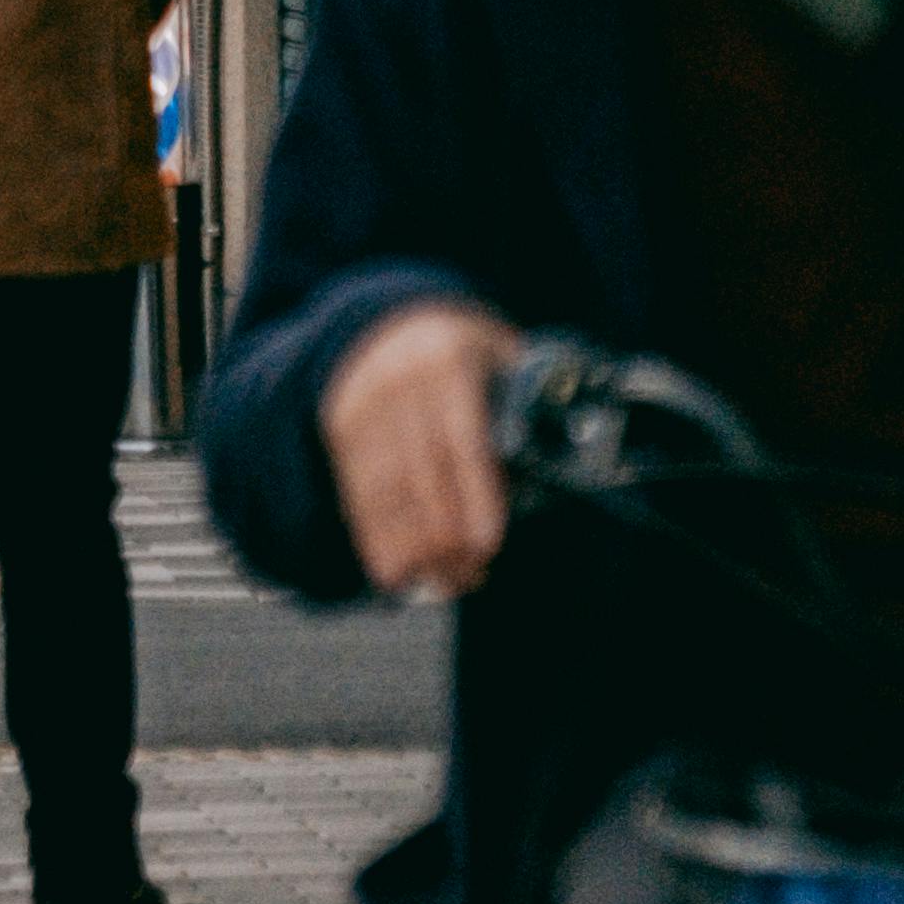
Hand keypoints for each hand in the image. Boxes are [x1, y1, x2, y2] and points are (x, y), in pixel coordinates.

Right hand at [322, 300, 519, 599]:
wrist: (391, 321)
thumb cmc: (465, 352)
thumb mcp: (502, 357)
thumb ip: (528, 405)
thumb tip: (563, 464)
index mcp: (450, 360)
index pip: (462, 438)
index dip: (476, 495)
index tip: (488, 543)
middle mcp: (400, 381)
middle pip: (422, 473)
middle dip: (447, 536)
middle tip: (472, 576)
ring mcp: (364, 404)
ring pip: (387, 490)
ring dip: (414, 546)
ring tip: (442, 582)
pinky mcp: (341, 429)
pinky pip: (358, 493)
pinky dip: (376, 538)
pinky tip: (395, 572)